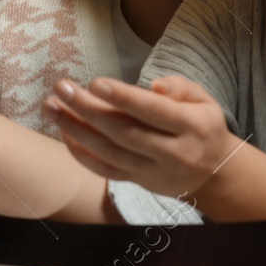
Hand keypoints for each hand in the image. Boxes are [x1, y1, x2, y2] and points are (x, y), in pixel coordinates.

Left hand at [47, 74, 236, 197]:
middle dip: (88, 109)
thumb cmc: (203, 126)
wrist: (214, 173)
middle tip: (61, 87)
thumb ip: (180, 88)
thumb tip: (155, 86)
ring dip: (75, 129)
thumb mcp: (204, 100)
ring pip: (109, 152)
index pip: (153, 111)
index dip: (123, 98)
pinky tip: (63, 131)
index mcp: (191, 127)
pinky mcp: (139, 183)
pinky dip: (81, 153)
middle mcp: (172, 153)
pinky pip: (105, 170)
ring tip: (51, 106)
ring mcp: (153, 172)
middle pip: (124, 132)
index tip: (94, 83)